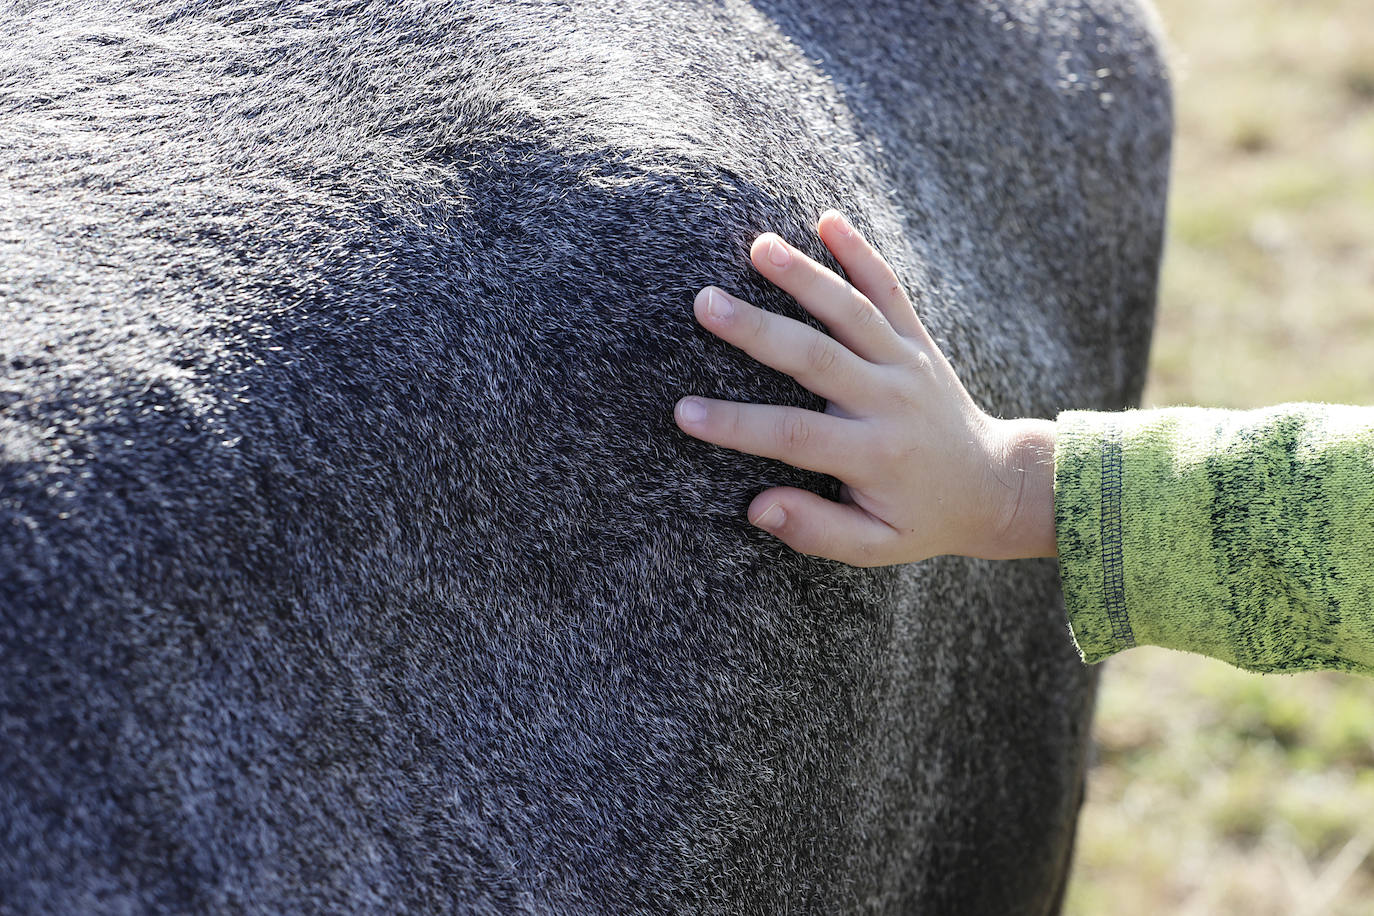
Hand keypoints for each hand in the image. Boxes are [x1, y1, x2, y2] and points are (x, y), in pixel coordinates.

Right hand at [674, 210, 1056, 565]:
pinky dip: (862, 254)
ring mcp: (905, 363)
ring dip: (806, 276)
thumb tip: (758, 507)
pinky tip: (829, 220)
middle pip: (816, 357)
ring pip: (852, 312)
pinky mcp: (917, 341)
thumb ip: (817, 530)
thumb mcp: (876, 545)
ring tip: (759, 246)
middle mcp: (889, 401)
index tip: (683, 412)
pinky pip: (891, 291)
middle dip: (757, 329)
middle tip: (705, 302)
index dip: (736, 425)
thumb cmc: (923, 518)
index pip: (793, 434)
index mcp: (873, 454)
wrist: (997, 485)